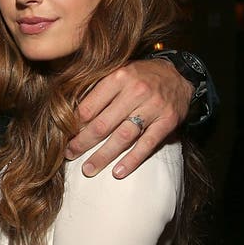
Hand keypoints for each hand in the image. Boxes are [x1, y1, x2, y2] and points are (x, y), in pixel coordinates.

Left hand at [66, 59, 191, 178]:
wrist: (179, 75)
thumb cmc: (141, 76)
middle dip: (83, 142)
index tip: (64, 136)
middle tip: (69, 155)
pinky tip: (118, 172)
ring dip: (103, 155)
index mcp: (119, 77)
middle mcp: (136, 91)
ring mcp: (153, 107)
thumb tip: (71, 113)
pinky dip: (132, 160)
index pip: (90, 106)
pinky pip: (147, 144)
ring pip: (123, 137)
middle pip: (103, 124)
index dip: (75, 124)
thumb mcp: (119, 72)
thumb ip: (98, 89)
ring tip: (89, 169)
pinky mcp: (167, 122)